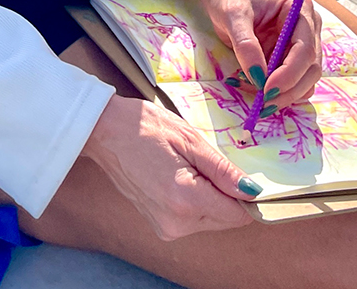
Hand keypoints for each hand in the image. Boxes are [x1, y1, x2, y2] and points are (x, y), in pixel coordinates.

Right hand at [82, 94, 257, 239]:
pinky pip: (193, 219)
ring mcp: (165, 228)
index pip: (237, 215)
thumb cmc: (144, 127)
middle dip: (226, 193)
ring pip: (210, 219)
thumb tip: (252, 191)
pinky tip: (179, 174)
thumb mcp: (189, 139)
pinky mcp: (160, 226)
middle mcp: (176, 223)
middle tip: (205, 159)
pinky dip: (196, 200)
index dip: (246, 195)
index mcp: (185, 200)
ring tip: (188, 164)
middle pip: (225, 219)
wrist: (104, 132)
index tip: (241, 171)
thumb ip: (222, 170)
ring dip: (210, 196)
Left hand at [188, 0, 322, 111]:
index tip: (267, 89)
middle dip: (288, 90)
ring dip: (284, 95)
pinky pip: (292, 82)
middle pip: (310, 68)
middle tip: (263, 103)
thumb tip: (257, 76)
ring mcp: (300, 43)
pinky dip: (277, 92)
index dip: (290, 73)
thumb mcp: (232, 14)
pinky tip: (254, 88)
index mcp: (300, 9)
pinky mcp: (289, 57)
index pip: (305, 49)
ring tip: (255, 97)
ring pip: (304, 80)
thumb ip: (246, 44)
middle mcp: (307, 27)